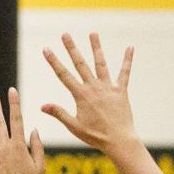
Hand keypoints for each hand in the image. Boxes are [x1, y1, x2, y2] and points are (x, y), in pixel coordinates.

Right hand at [42, 32, 136, 153]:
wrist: (119, 140)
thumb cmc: (96, 136)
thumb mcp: (74, 126)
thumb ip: (59, 113)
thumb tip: (42, 106)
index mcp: (81, 95)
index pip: (63, 75)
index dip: (53, 61)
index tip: (46, 49)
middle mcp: (94, 88)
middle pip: (80, 64)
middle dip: (71, 48)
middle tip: (65, 34)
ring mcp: (108, 88)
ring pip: (100, 64)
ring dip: (96, 48)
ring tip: (93, 33)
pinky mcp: (121, 91)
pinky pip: (124, 73)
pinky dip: (127, 60)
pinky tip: (130, 48)